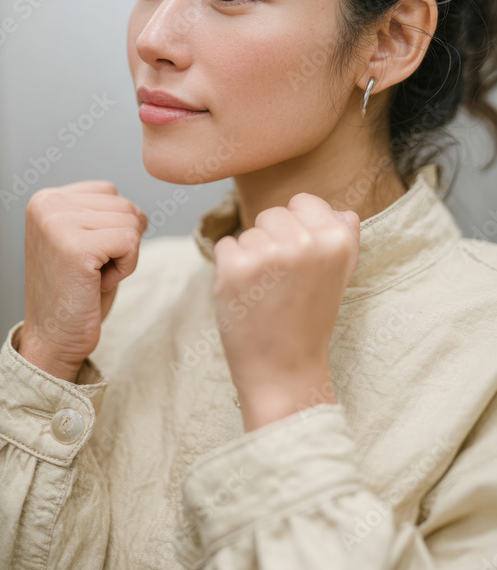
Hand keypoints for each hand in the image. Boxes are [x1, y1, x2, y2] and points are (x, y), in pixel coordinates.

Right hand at [18, 181, 147, 380]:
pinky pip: (131, 242)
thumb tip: (142, 212)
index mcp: (46, 199)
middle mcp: (47, 204)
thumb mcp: (85, 241)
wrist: (53, 339)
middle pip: (125, 206)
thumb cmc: (75, 294)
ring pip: (131, 222)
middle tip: (89, 272)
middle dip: (121, 243)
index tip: (85, 257)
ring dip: (123, 256)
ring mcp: (58, 223)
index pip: (111, 193)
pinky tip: (97, 284)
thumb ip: (103, 216)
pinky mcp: (75, 247)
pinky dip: (126, 268)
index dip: (113, 229)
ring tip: (91, 277)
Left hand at [212, 193, 359, 430]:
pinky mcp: (235, 267)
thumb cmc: (310, 322)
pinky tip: (247, 295)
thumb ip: (343, 239)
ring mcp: (269, 254)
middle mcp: (306, 242)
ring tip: (266, 292)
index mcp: (337, 239)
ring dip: (251, 257)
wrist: (285, 369)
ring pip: (248, 231)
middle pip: (272, 213)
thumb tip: (341, 210)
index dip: (296, 228)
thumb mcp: (341, 278)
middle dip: (272, 241)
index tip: (298, 260)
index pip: (303, 201)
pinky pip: (225, 245)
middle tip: (281, 283)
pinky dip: (229, 268)